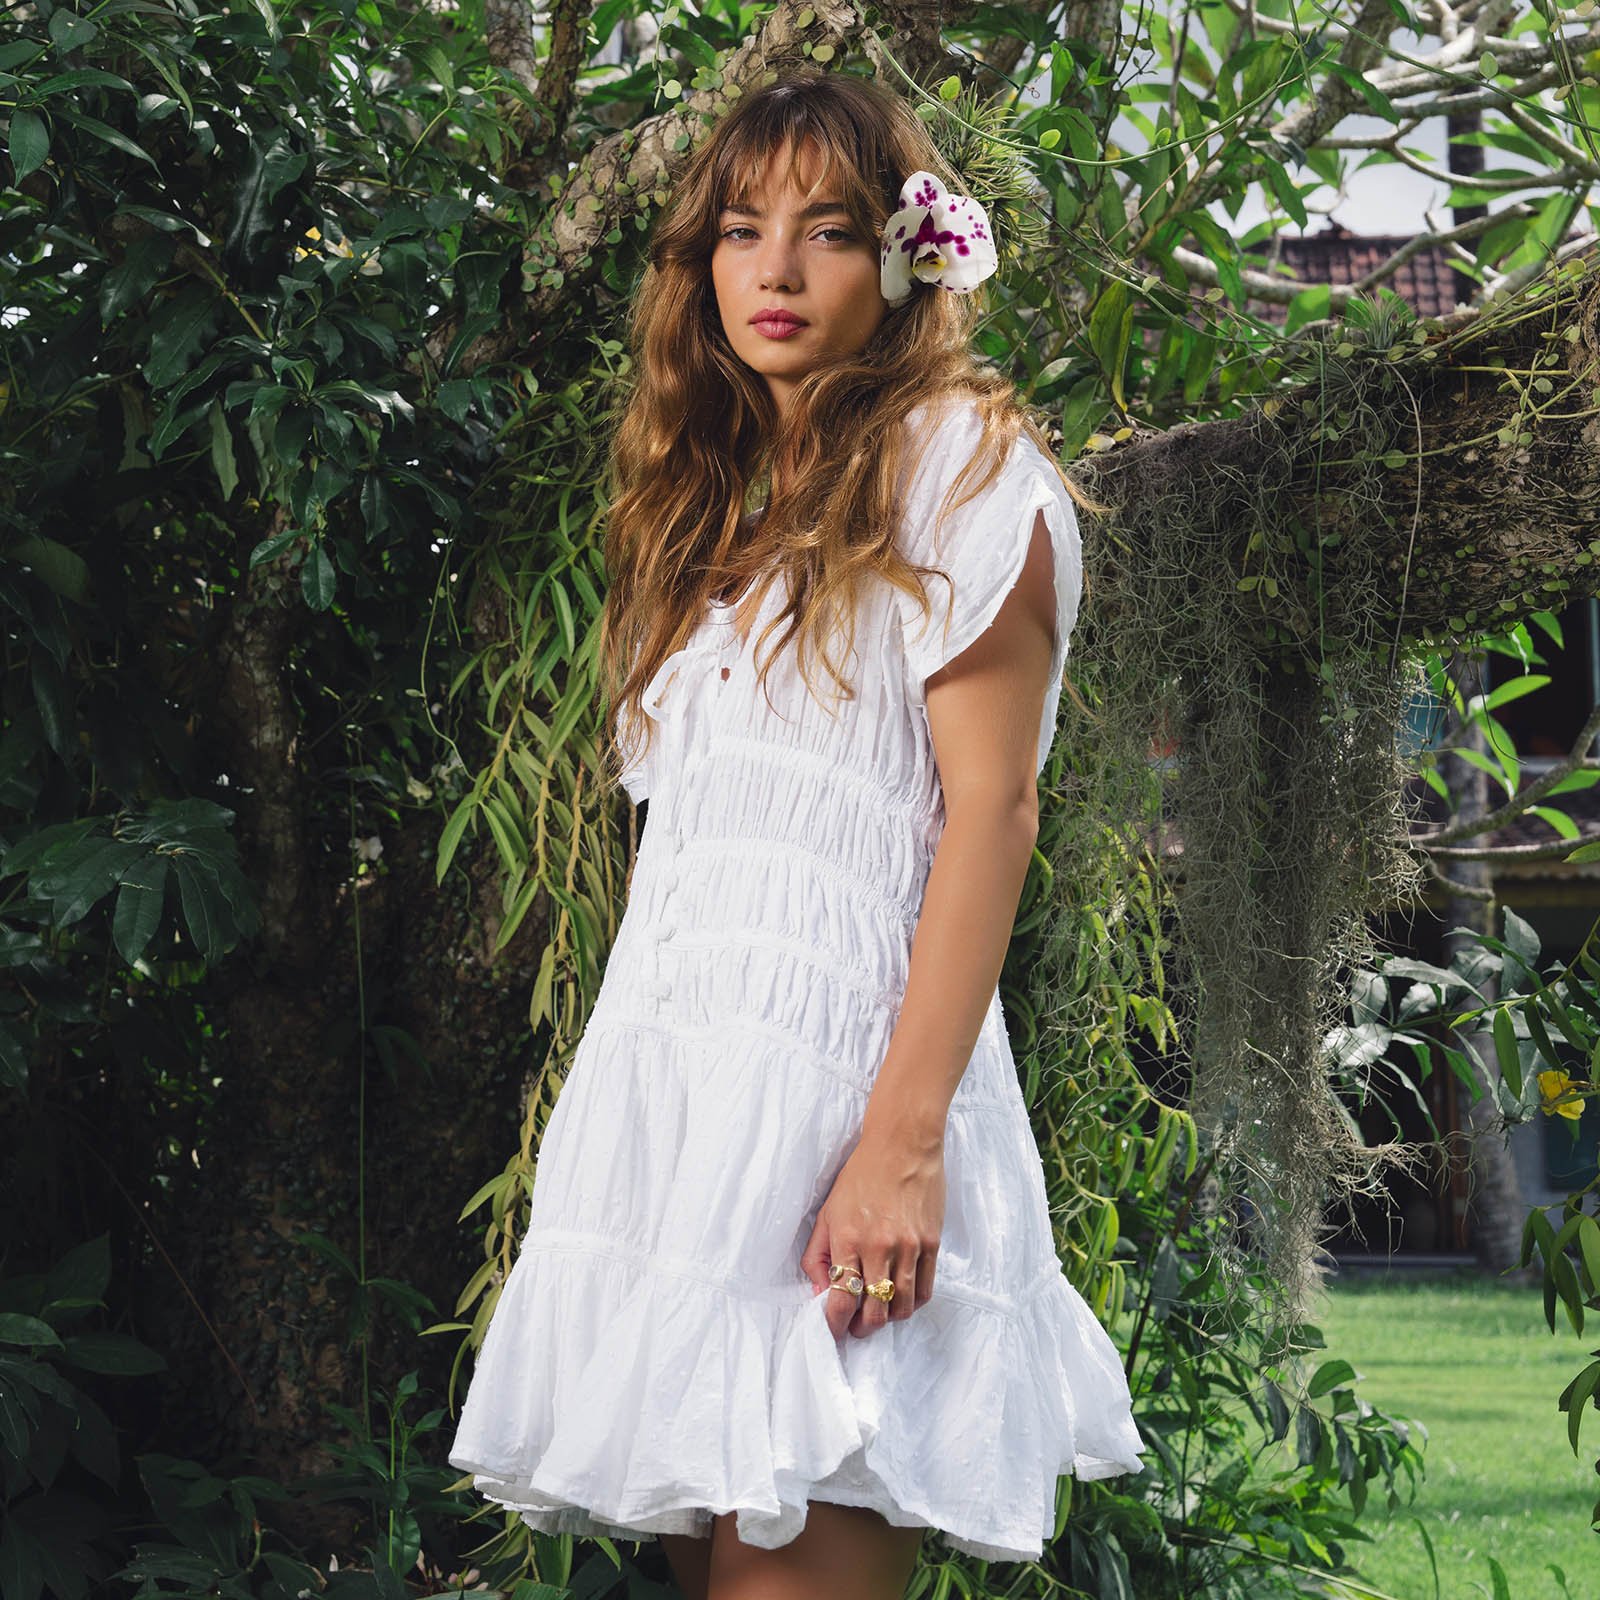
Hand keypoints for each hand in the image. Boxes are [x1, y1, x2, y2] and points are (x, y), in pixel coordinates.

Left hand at [800, 1126, 944, 1338]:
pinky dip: (911, 1304)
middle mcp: (880, 1247)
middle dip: (861, 1329)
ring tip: (877, 1311)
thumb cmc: (861, 1177)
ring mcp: (910, 1247)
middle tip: (855, 1326)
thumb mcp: (827, 1212)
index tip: (833, 1331)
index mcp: (849, 1239)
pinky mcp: (932, 1244)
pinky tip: (899, 1297)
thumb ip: (817, 1256)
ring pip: (901, 1308)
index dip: (835, 1326)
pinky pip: (925, 1291)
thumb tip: (819, 1294)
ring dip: (887, 1319)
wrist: (902, 1145)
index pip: (842, 1301)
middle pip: (874, 1314)